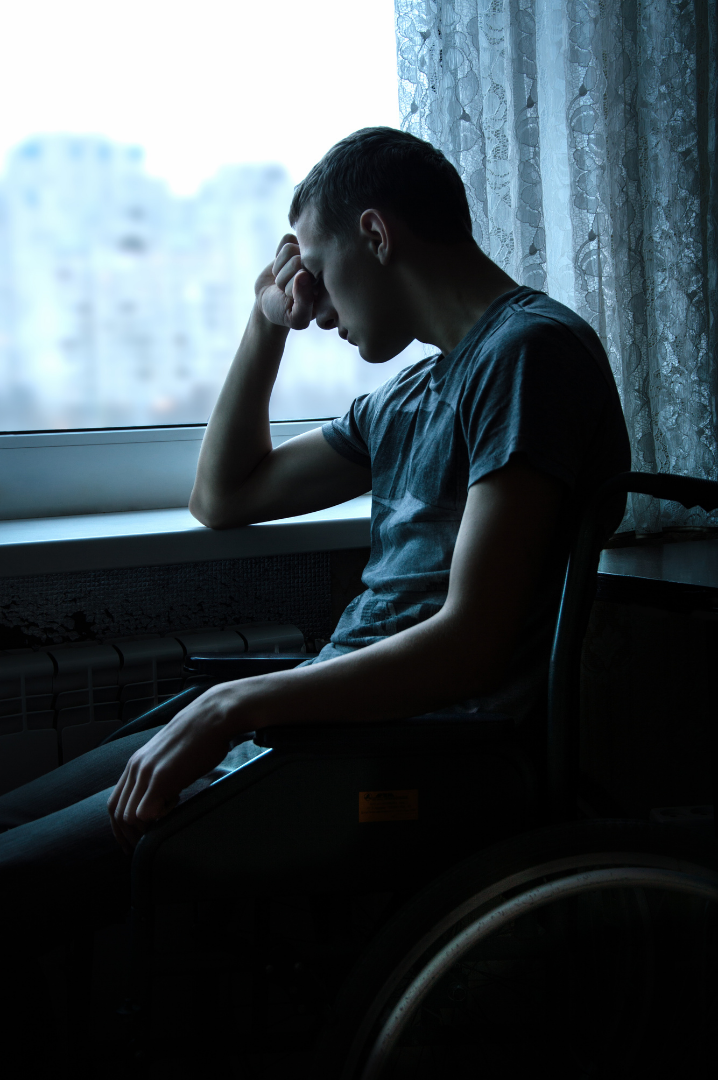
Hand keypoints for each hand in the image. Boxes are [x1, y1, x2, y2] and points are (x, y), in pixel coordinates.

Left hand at [106, 682, 248, 853]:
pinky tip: (175, 805)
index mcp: (135, 763)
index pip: (114, 804)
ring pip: (129, 816)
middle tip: (144, 846)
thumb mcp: (170, 756)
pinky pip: (145, 812)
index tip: (131, 842)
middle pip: (117, 813)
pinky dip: (156, 819)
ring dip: (144, 827)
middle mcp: (135, 768)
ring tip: (166, 818)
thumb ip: (159, 773)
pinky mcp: (161, 777)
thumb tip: (163, 795)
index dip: (119, 827)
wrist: (213, 716)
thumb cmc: (200, 736)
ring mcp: (146, 772)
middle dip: (128, 836)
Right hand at [255, 233, 316, 329]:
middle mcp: (320, 268)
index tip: (292, 299)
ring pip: (289, 249)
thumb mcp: (295, 317)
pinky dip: (279, 253)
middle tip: (285, 289)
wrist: (268, 302)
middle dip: (284, 278)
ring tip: (283, 279)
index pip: (306, 274)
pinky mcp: (298, 245)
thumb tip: (303, 274)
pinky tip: (283, 266)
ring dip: (280, 268)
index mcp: (326, 285)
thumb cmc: (283, 313)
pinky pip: (286, 239)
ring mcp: (309, 255)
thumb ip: (303, 302)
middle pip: (296, 260)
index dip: (292, 287)